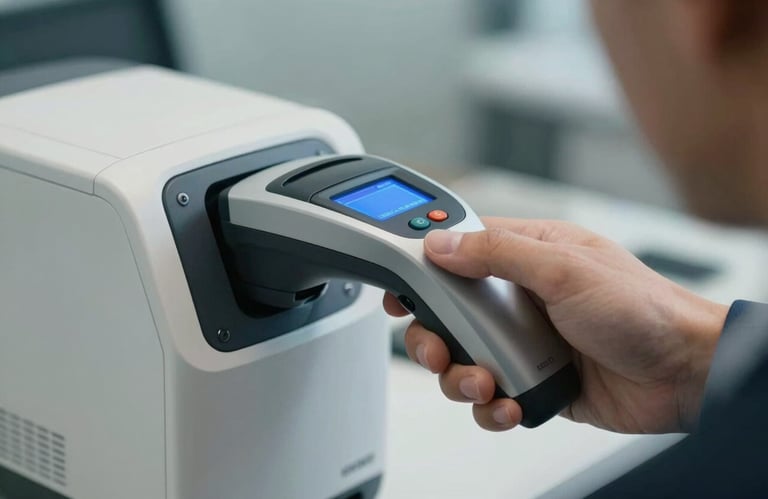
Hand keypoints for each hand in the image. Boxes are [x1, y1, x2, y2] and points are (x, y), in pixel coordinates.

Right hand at [384, 217, 727, 433]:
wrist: (685, 374)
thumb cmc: (642, 310)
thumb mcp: (564, 269)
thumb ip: (497, 253)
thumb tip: (441, 244)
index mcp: (528, 255)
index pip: (459, 250)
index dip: (422, 267)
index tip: (398, 286)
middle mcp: (521, 298)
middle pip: (448, 312)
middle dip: (434, 335)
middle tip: (438, 349)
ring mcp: (525, 341)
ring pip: (463, 358)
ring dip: (460, 377)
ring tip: (482, 382)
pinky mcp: (532, 380)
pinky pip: (490, 395)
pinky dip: (490, 406)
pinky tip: (509, 404)